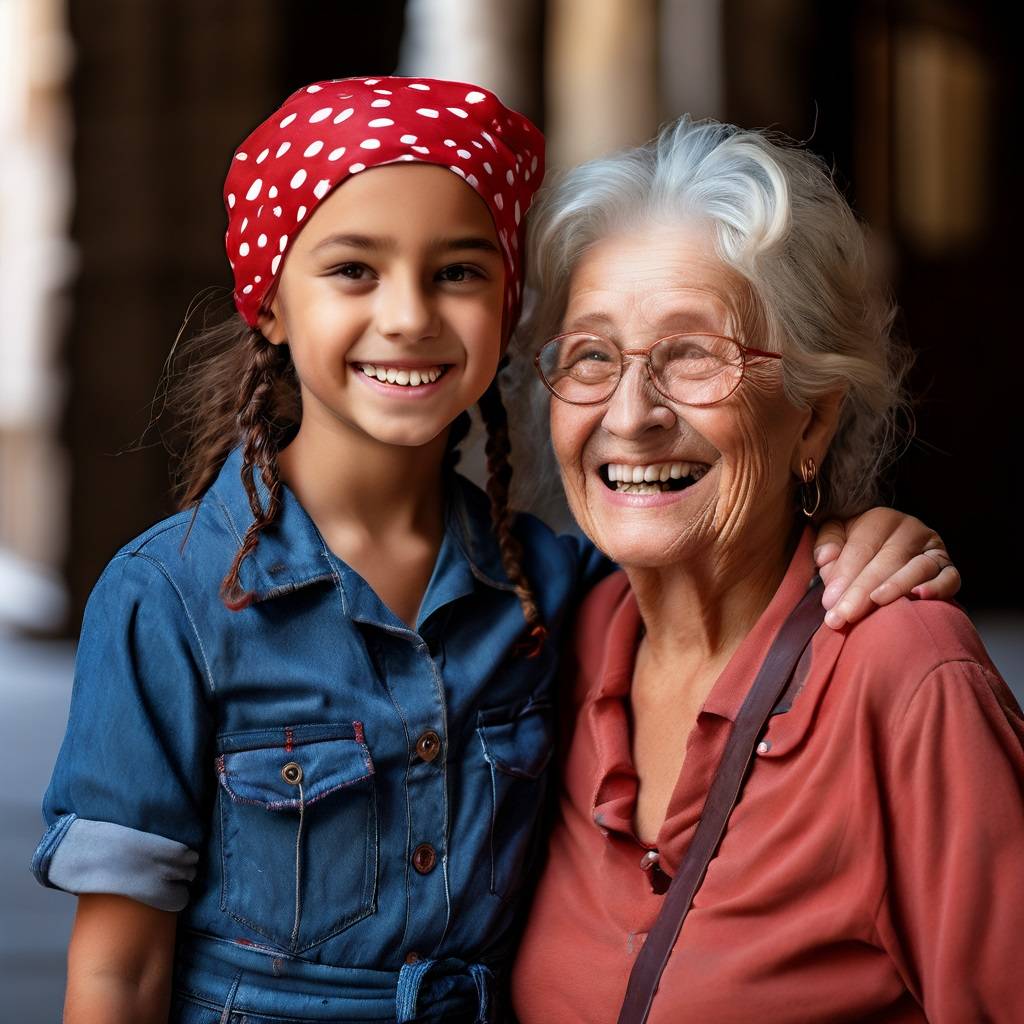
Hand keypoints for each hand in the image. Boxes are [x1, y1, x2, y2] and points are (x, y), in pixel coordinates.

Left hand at [812, 508, 958, 629]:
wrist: (888, 550)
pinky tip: (919, 598)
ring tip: (876, 603)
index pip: (861, 547)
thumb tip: (825, 558)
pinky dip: (938, 588)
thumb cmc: (858, 548)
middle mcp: (910, 530)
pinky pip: (950, 578)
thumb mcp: (837, 536)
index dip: (844, 574)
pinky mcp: (949, 568)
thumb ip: (827, 543)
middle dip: (862, 590)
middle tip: (844, 615)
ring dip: (896, 587)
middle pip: (887, 560)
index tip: (829, 602)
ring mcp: (933, 549)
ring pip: (917, 567)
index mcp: (880, 519)